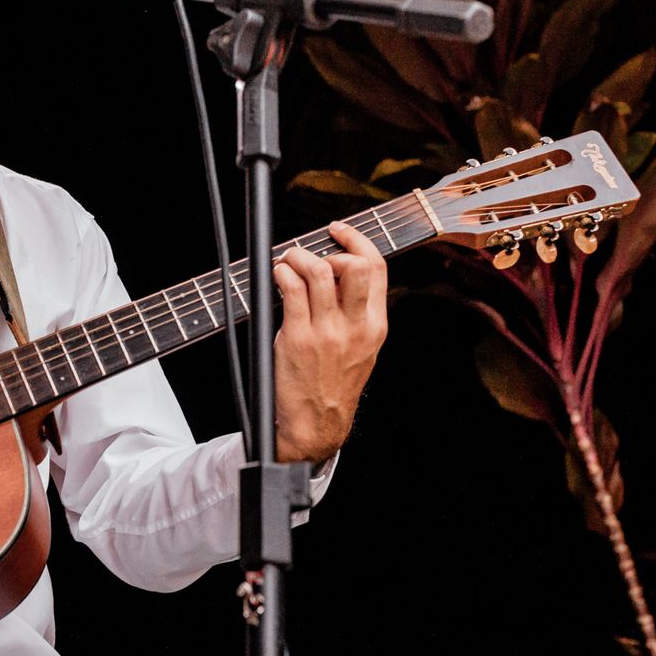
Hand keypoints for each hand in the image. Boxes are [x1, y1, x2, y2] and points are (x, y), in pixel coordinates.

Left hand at [271, 220, 387, 463]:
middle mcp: (355, 326)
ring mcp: (327, 332)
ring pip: (318, 272)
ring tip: (289, 261)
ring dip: (298, 256)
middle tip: (314, 253)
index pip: (377, 268)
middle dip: (332, 249)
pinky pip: (291, 290)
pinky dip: (282, 273)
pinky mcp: (298, 339)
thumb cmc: (335, 383)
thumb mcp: (362, 347)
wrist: (318, 423)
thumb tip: (336, 270)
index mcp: (375, 325)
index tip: (338, 232)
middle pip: (356, 266)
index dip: (357, 241)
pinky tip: (278, 275)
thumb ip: (357, 311)